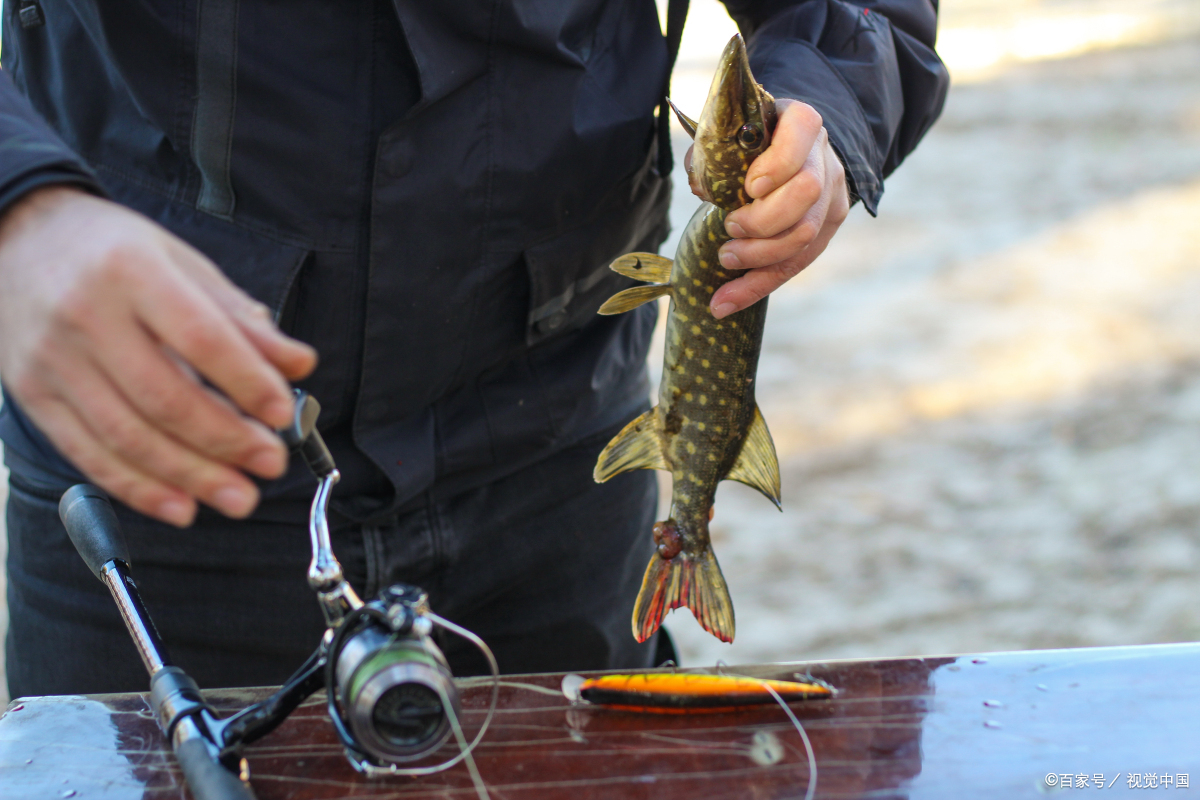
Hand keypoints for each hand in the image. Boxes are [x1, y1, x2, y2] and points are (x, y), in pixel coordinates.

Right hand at [0, 186, 316, 525]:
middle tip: (271, 464)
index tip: (282, 413)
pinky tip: (181, 505)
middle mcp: (85, 316)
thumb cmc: (113, 252)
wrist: (16, 238)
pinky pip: (89, 454)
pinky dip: (139, 488)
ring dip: (191, 476)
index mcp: (132, 271)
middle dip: (226, 441)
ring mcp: (53, 360)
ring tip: (239, 497)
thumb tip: (299, 364)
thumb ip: (239, 318)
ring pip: (127, 436)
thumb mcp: (182, 264)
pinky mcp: (33, 394)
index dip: (246, 381)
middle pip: (163, 397)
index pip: (200, 337)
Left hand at [686, 99, 850, 318]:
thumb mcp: (728, 135)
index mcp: (800, 122)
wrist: (787, 151)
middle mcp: (823, 157)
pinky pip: (797, 264)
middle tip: (729, 227)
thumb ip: (712, 153)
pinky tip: (724, 303)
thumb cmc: (747, 143)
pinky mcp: (828, 227)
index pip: (803, 131)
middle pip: (807, 193)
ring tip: (725, 258)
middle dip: (764, 220)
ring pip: (805, 235)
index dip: (778, 163)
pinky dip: (757, 287)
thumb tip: (702, 187)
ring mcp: (832, 194)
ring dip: (759, 256)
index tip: (749, 187)